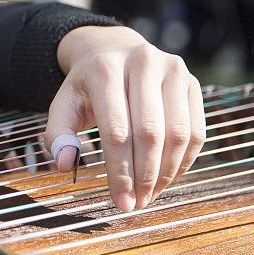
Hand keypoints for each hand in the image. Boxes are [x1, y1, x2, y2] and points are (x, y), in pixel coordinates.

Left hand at [48, 25, 205, 211]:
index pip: (116, 130)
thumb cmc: (87, 87)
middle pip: (149, 133)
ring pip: (178, 134)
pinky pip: (196, 131)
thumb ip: (57, 134)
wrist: (114, 51)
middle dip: (144, 176)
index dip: (120, 171)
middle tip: (138, 203)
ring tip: (151, 194)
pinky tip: (167, 176)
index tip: (120, 201)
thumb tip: (65, 164)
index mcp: (106, 69)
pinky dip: (184, 160)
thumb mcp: (63, 104)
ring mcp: (173, 71)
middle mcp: (143, 63)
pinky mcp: (192, 83)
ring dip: (167, 172)